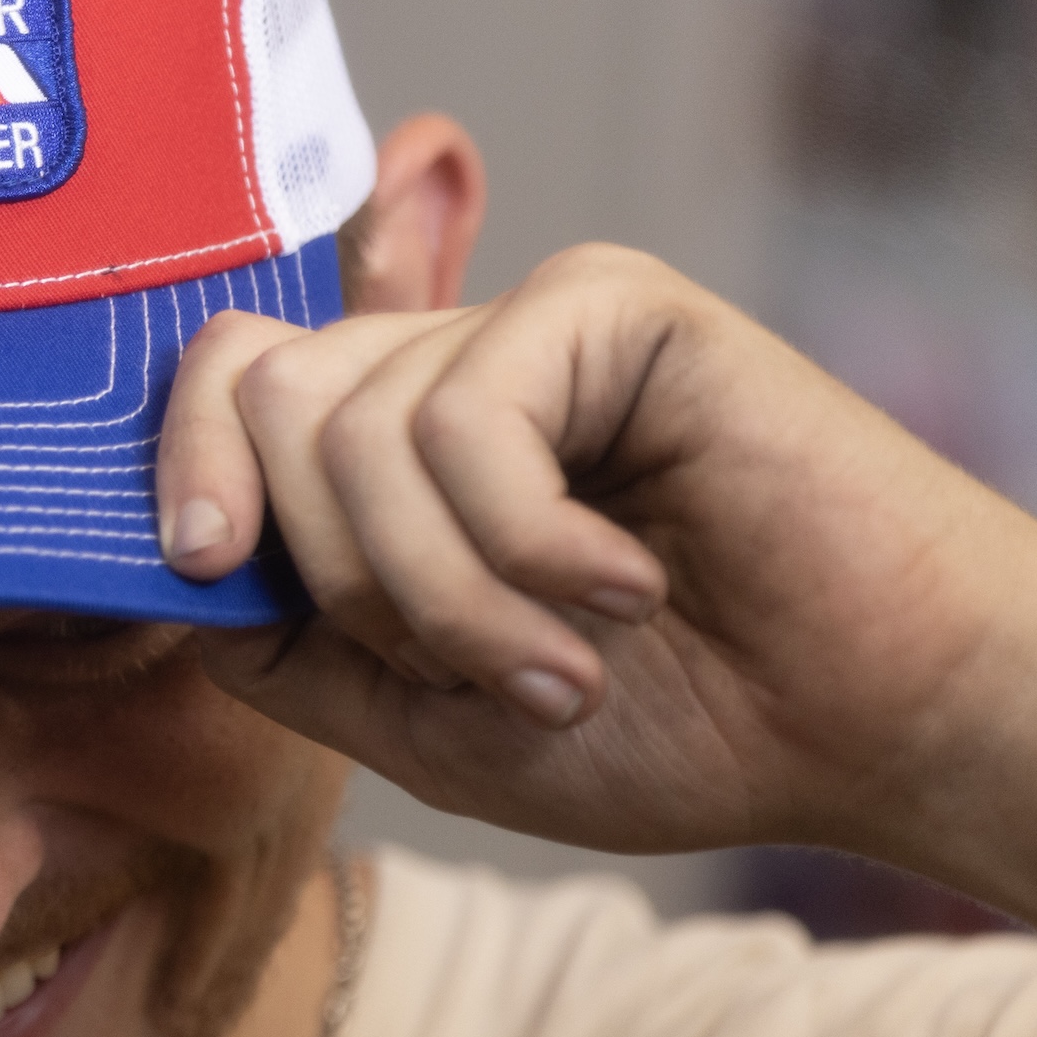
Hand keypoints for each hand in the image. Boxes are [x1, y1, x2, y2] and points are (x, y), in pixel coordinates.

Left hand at [156, 243, 1036, 937]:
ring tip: (563, 661)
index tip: (204, 562)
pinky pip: (463, 418)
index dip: (179, 465)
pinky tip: (629, 586)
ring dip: (448, 595)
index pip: (221, 391)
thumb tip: (172, 558)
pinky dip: (527, 547)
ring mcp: (522, 328)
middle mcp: (441, 366)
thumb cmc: (662, 728)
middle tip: (471, 671)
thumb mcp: (410, 717)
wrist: (863, 731)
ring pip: (352, 430)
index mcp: (386, 454)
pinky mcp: (607, 306)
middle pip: (260, 396)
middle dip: (344, 576)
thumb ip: (281, 635)